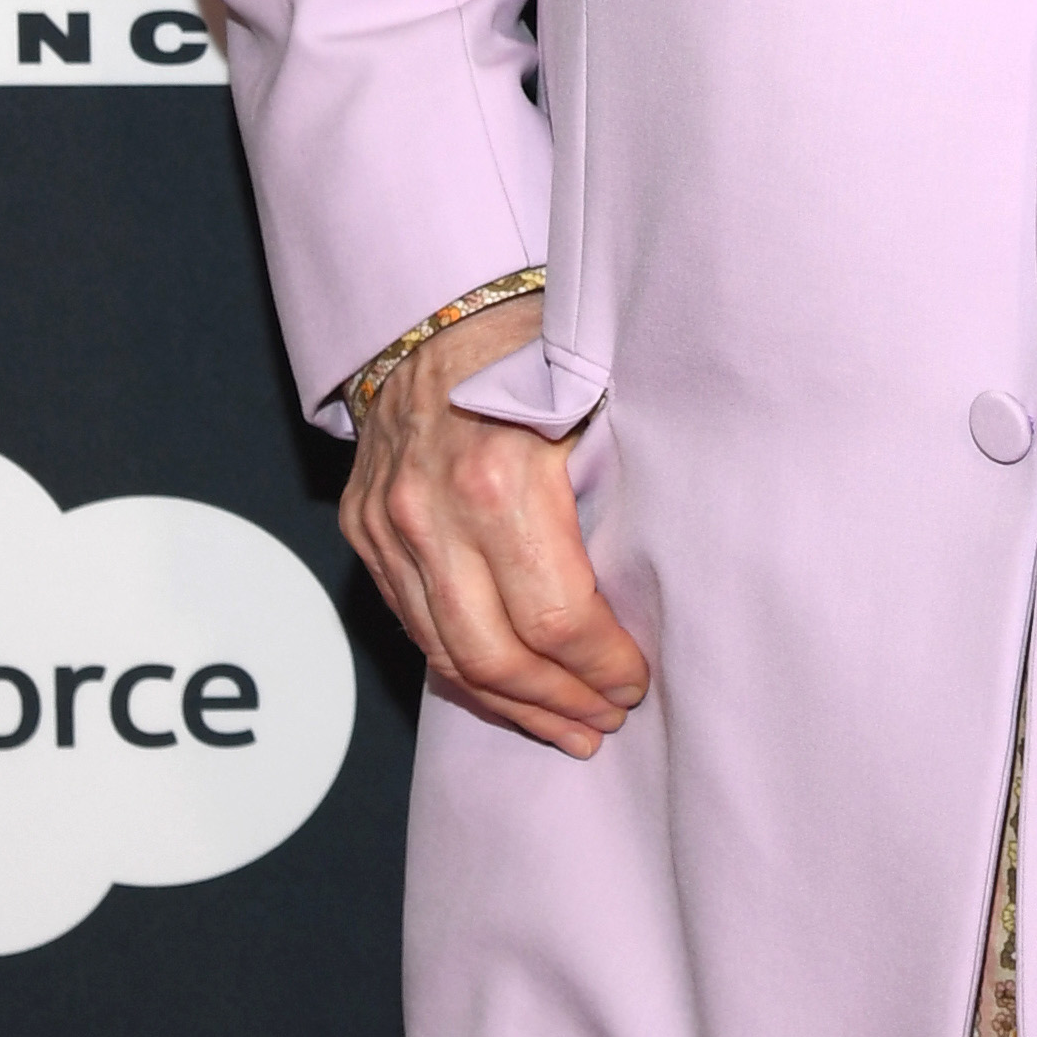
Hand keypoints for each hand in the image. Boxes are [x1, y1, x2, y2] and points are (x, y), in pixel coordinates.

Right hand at [340, 303, 650, 760]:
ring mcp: (389, 525)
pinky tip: (507, 691)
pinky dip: (462, 669)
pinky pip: (412, 625)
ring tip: (567, 728)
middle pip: (494, 654)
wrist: (435, 308)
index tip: (637, 680)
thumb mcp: (592, 400)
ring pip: (446, 654)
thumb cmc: (531, 347)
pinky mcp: (365, 530)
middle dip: (560, 702)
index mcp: (500, 479)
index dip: (602, 662)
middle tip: (606, 720)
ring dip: (512, 704)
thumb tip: (672, 576)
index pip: (556, 616)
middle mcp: (431, 511)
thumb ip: (619, 484)